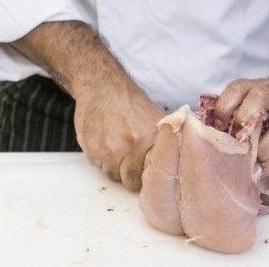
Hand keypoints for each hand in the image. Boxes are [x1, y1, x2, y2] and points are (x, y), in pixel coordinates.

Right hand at [11, 21, 165, 190]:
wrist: (102, 86)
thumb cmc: (132, 102)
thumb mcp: (157, 118)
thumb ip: (167, 141)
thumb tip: (175, 162)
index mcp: (153, 139)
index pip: (154, 175)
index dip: (150, 175)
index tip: (148, 170)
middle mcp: (133, 146)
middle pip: (132, 181)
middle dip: (132, 176)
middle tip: (131, 163)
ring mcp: (111, 150)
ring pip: (114, 175)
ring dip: (116, 167)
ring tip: (117, 150)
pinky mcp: (93, 151)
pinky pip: (99, 166)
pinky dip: (102, 159)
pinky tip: (105, 143)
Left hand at [213, 79, 268, 175]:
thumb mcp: (256, 98)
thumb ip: (235, 110)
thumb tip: (206, 131)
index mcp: (259, 87)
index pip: (237, 89)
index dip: (223, 107)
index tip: (216, 126)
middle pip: (259, 98)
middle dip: (244, 121)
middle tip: (235, 140)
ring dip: (262, 149)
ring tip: (251, 161)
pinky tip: (259, 171)